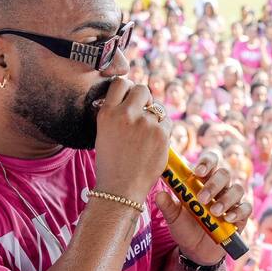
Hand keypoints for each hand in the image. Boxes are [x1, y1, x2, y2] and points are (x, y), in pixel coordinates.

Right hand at [93, 78, 170, 203]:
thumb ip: (116, 113)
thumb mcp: (104, 132)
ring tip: (146, 134)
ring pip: (157, 107)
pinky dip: (163, 129)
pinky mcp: (162, 135)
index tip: (130, 96)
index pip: (120, 82)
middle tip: (143, 111)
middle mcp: (126, 115)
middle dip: (144, 98)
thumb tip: (129, 97)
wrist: (121, 187)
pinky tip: (154, 142)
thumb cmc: (111, 162)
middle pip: (142, 89)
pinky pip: (167, 122)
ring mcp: (146, 124)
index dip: (128, 88)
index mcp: (108, 113)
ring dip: (154, 116)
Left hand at [156, 149, 252, 265]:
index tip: (198, 172)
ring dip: (226, 199)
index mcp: (203, 181)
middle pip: (224, 174)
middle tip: (202, 199)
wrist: (195, 250)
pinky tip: (227, 219)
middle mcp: (219, 187)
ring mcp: (231, 201)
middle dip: (214, 184)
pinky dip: (238, 212)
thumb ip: (168, 206)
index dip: (207, 162)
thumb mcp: (173, 218)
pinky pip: (246, 208)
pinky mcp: (241, 216)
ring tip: (214, 212)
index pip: (210, 162)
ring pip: (237, 189)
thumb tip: (159, 195)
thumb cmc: (185, 228)